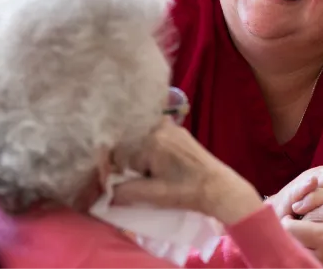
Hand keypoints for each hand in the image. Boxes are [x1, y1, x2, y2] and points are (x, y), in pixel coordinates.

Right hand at [112, 119, 262, 224]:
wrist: (218, 187)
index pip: (122, 156)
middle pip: (132, 146)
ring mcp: (171, 127)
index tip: (133, 184)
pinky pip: (157, 139)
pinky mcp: (180, 132)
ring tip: (159, 174)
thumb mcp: (152, 195)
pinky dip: (155, 151)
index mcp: (151, 140)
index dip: (124, 174)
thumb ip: (124, 191)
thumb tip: (104, 193)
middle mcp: (159, 127)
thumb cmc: (186, 191)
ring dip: (145, 158)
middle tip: (148, 180)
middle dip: (135, 165)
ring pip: (144, 143)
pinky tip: (165, 166)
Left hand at [284, 196, 322, 268]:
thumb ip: (317, 197)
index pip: (290, 230)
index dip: (287, 221)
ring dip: (298, 245)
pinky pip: (311, 262)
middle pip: (292, 246)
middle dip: (290, 235)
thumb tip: (296, 205)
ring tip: (301, 234)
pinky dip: (309, 253)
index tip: (290, 216)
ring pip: (300, 255)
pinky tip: (312, 244)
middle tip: (292, 225)